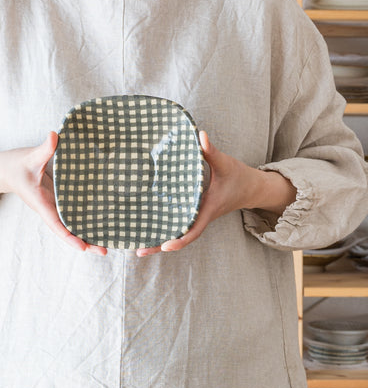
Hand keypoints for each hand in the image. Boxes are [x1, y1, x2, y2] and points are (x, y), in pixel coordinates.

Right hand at [0, 132, 106, 255]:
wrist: (3, 170)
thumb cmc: (14, 166)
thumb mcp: (29, 157)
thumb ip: (44, 149)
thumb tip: (55, 136)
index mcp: (42, 204)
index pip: (57, 226)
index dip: (70, 238)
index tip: (83, 248)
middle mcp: (50, 209)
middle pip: (69, 232)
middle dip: (86, 243)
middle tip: (105, 252)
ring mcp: (54, 207)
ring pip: (72, 225)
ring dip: (88, 234)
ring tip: (107, 243)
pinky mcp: (58, 201)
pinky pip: (72, 215)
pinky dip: (85, 221)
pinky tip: (100, 223)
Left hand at [136, 130, 295, 256]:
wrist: (250, 188)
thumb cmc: (238, 177)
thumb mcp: (226, 163)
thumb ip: (211, 151)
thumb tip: (200, 136)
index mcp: (208, 210)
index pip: (193, 231)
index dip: (180, 240)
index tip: (165, 246)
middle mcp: (200, 217)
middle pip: (179, 238)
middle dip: (159, 245)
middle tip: (139, 251)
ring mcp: (196, 217)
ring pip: (176, 233)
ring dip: (158, 240)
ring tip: (137, 247)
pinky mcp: (193, 213)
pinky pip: (178, 225)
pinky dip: (164, 229)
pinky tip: (147, 229)